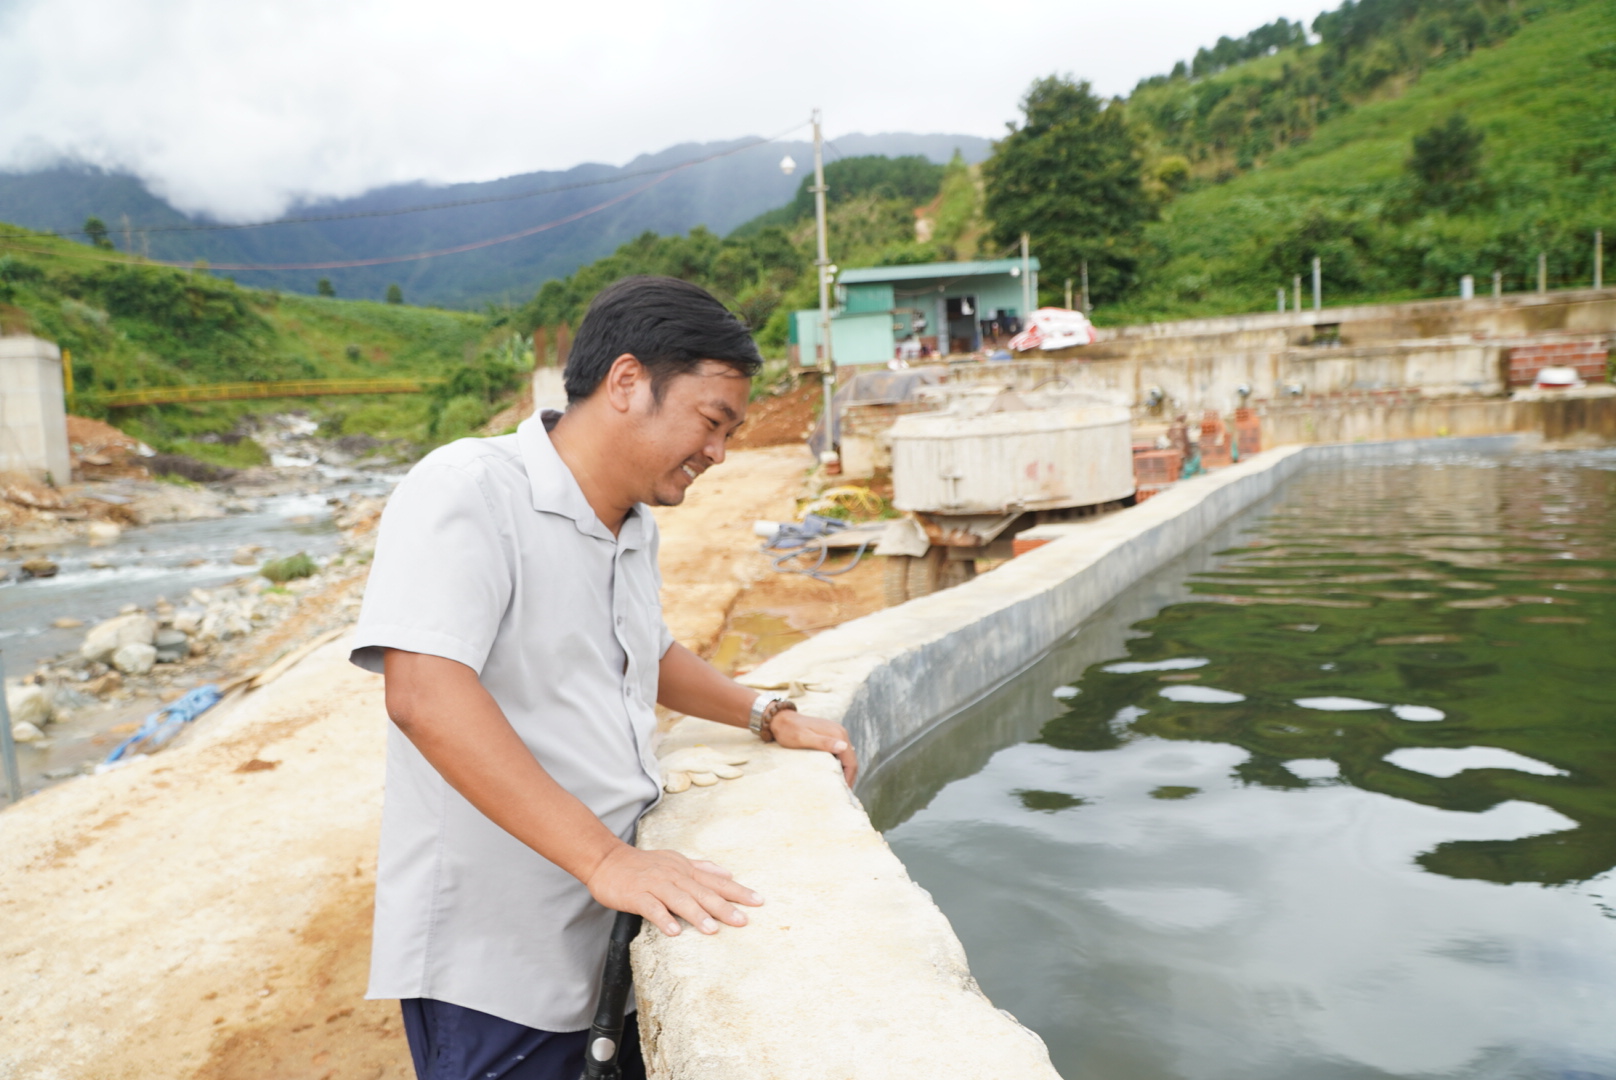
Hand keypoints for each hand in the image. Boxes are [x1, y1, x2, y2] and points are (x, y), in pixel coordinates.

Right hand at [585, 845, 761, 937]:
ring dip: (696, 914)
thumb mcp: (676, 860)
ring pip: (679, 899)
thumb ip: (702, 868)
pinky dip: (663, 918)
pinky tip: (674, 931)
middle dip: (724, 907)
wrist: (607, 860)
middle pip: (702, 892)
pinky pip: (651, 907)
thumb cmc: (644, 864)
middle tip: (742, 921)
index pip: (717, 882)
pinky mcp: (637, 894)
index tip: (758, 901)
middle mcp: (674, 876)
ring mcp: (655, 884)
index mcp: (685, 870)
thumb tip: (728, 873)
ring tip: (713, 929)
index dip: (738, 891)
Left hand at [770, 710, 857, 786]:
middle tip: (843, 791)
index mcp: (837, 734)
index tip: (844, 792)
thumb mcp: (804, 739)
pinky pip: (840, 752)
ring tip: (839, 784)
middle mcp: (840, 732)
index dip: (849, 778)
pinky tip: (833, 772)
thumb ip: (824, 743)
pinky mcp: (830, 734)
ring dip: (845, 771)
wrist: (781, 719)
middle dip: (849, 776)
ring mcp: (836, 732)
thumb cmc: (790, 731)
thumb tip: (844, 747)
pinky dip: (840, 764)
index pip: (851, 761)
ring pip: (846, 756)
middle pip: (851, 759)